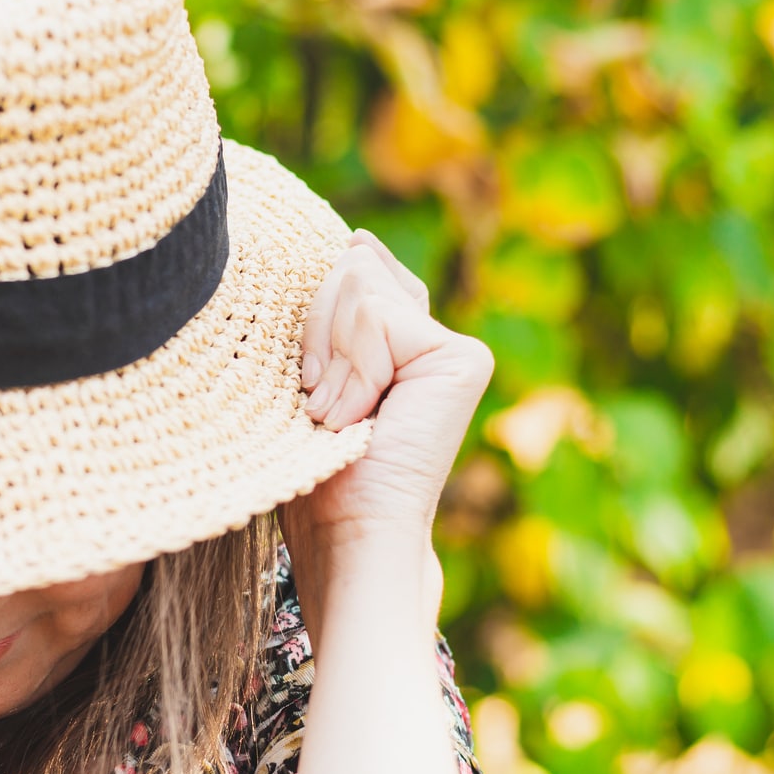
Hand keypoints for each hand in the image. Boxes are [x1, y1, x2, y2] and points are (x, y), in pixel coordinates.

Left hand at [283, 229, 493, 555]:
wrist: (347, 531)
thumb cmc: (313, 468)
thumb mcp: (310, 372)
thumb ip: (336, 309)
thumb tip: (358, 242)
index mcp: (395, 342)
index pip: (350, 274)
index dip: (314, 324)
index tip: (312, 390)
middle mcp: (432, 339)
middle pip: (352, 270)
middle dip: (316, 339)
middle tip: (324, 410)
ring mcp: (454, 347)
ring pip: (359, 285)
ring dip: (330, 362)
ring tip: (339, 418)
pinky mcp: (463, 358)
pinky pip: (376, 316)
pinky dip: (350, 369)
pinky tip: (359, 417)